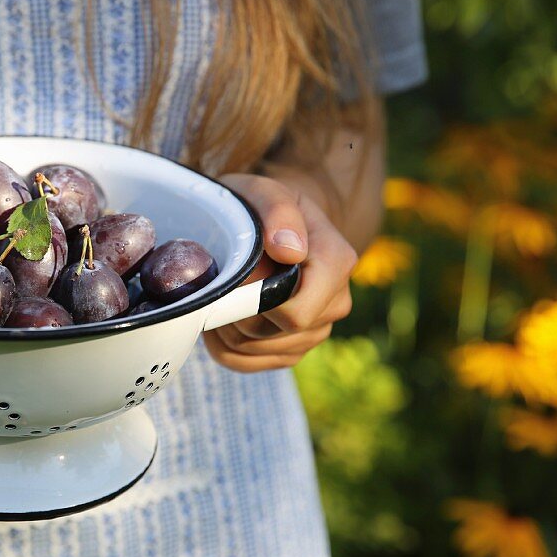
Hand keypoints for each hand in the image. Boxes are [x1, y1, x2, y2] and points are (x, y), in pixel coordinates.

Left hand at [203, 173, 357, 371]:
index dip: (254, 304)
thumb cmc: (265, 209)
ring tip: (222, 294)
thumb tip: (290, 250)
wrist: (273, 228)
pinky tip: (222, 317)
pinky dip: (224, 344)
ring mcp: (316, 331)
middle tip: (219, 283)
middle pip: (270, 334)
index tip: (233, 279)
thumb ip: (278, 213)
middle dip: (234, 313)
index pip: (297, 312)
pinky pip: (246, 363)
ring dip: (225, 327)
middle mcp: (335, 303)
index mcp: (336, 263)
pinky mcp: (292, 349)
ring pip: (255, 351)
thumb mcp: (265, 194)